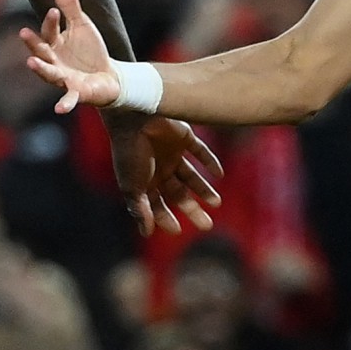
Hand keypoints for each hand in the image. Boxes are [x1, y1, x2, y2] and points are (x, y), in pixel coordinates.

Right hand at [22, 0, 119, 111]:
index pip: (49, 31)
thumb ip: (69, 5)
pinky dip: (64, 104)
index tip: (55, 11)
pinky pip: (68, 99)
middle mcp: (54, 62)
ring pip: (49, 74)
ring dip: (40, 69)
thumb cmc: (90, 50)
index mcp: (55, 44)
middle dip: (33, 43)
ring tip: (31, 63)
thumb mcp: (82, 25)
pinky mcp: (77, 93)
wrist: (109, 76)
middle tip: (23, 33)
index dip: (51, 22)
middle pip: (41, 52)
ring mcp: (63, 79)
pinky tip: (60, 110)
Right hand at [109, 115, 222, 235]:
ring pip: (191, 176)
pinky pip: (200, 151)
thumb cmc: (129, 153)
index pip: (157, 204)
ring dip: (204, 189)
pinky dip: (210, 161)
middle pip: (178, 194)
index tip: (178, 230)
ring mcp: (171, 152)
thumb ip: (140, 210)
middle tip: (207, 225)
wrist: (133, 115)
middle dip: (192, 209)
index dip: (165, 218)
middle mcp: (158, 168)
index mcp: (144, 180)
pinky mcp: (183, 136)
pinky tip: (220, 174)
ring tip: (217, 203)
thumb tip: (146, 234)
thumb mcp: (132, 186)